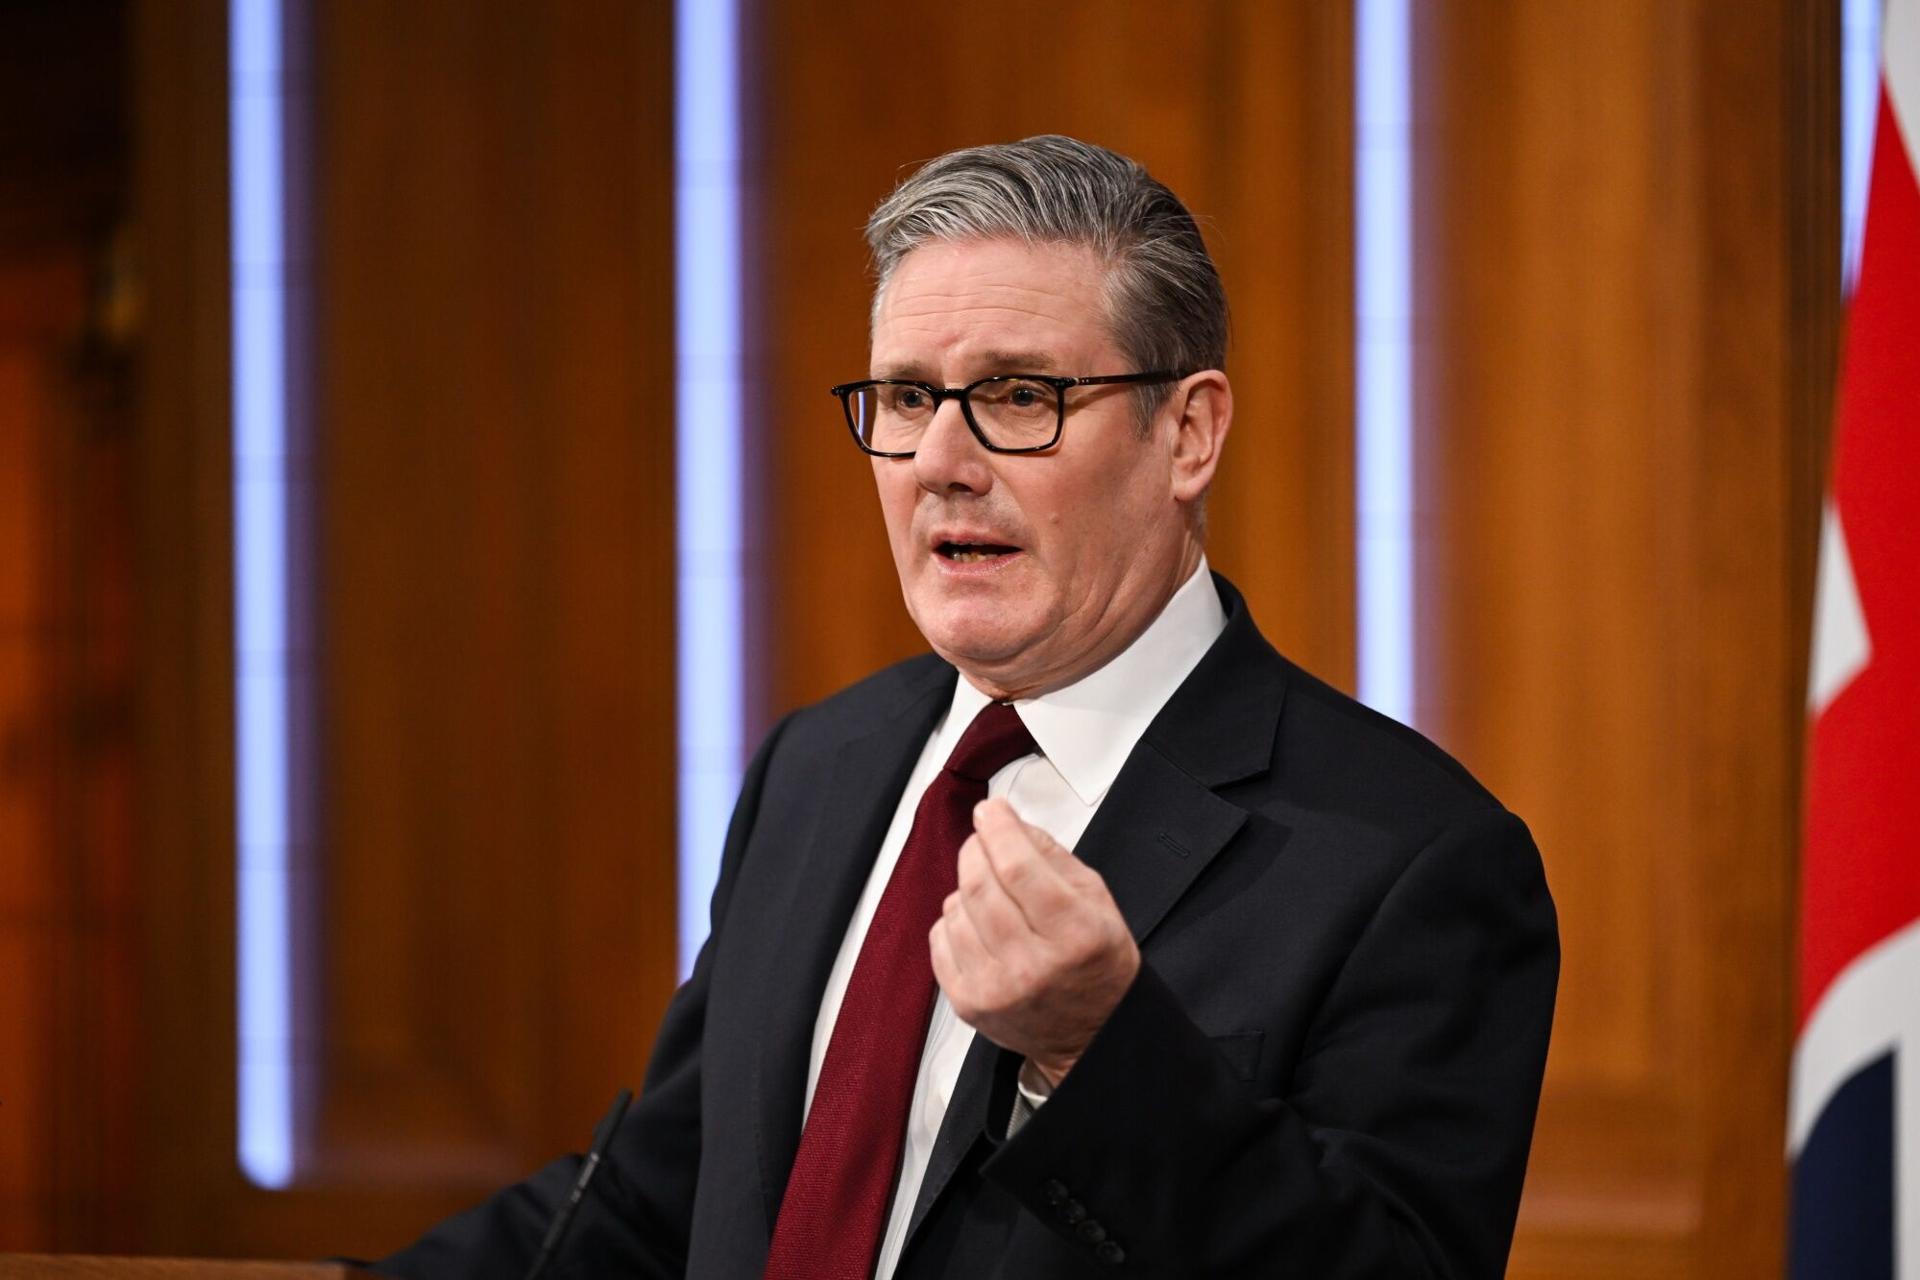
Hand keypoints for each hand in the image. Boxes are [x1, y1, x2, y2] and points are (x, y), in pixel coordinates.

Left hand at [929, 797, 1139, 1087]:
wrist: (1091, 1034)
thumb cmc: (1095, 963)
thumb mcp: (1096, 899)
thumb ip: (1051, 855)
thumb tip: (1008, 823)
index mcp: (1075, 933)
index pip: (1019, 867)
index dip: (998, 829)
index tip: (990, 811)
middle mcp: (1033, 964)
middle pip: (980, 884)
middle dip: (977, 848)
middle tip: (986, 840)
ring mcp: (996, 987)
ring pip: (956, 908)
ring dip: (967, 885)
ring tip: (992, 893)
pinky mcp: (968, 1003)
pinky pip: (940, 938)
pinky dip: (954, 919)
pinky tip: (978, 925)